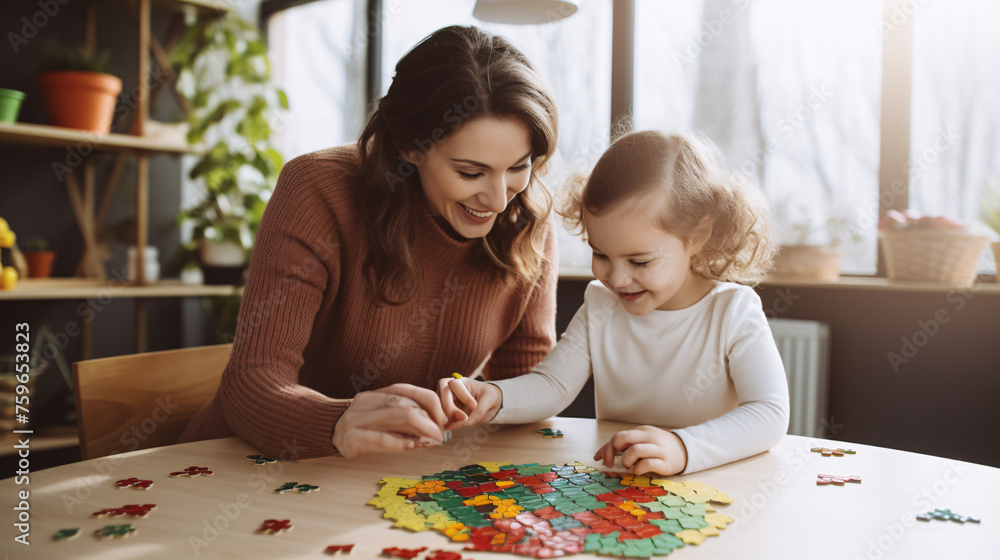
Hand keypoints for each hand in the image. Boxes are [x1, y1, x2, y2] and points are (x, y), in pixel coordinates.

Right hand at [332, 383, 447, 457]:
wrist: (329, 432)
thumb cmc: (365, 426)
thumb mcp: (385, 417)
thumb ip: (408, 418)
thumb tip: (439, 425)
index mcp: (378, 394)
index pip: (410, 390)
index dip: (432, 403)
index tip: (445, 419)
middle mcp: (368, 401)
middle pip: (404, 403)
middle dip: (429, 418)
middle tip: (442, 433)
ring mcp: (357, 418)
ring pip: (394, 415)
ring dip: (420, 427)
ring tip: (433, 439)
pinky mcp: (351, 438)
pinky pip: (378, 438)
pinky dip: (398, 442)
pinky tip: (411, 446)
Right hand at [437, 377, 502, 429]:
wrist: (489, 405)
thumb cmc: (489, 397)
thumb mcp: (488, 401)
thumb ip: (477, 412)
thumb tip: (461, 424)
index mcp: (462, 382)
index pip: (455, 385)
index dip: (462, 396)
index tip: (474, 406)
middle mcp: (450, 390)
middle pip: (442, 395)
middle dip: (450, 408)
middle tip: (464, 418)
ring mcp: (445, 401)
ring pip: (439, 407)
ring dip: (446, 418)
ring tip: (459, 425)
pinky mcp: (445, 413)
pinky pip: (441, 418)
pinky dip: (446, 424)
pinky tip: (454, 427)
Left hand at [593, 425, 687, 475]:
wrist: (685, 451)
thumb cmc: (657, 448)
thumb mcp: (642, 441)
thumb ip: (623, 446)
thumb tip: (598, 456)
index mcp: (642, 431)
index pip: (618, 436)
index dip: (607, 449)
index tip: (603, 460)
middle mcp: (650, 437)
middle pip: (623, 438)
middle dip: (613, 452)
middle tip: (615, 463)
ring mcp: (659, 449)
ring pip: (635, 450)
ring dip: (627, 461)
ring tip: (629, 466)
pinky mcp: (666, 463)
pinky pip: (648, 464)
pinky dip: (638, 469)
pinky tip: (637, 471)